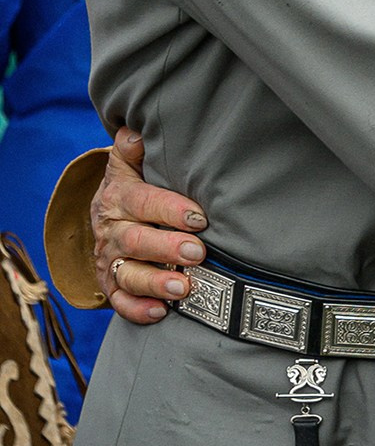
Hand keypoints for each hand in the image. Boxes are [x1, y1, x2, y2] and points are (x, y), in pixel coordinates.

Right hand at [93, 128, 207, 324]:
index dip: (169, 209)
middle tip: (197, 253)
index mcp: (118, 198)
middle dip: (166, 248)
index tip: (198, 217)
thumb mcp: (128, 163)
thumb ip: (132, 148)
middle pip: (135, 241)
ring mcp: (110, 261)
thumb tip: (136, 132)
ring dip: (154, 282)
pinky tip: (161, 313)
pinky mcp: (110, 285)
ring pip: (127, 275)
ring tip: (183, 287)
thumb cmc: (132, 185)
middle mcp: (111, 231)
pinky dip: (138, 309)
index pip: (142, 202)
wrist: (104, 215)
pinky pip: (119, 302)